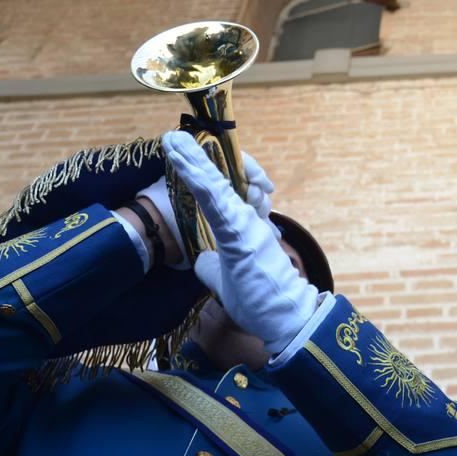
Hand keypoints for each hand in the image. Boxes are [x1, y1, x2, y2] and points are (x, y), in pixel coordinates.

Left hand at [162, 131, 320, 354]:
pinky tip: (181, 159)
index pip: (221, 193)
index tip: (183, 158)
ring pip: (216, 183)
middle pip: (223, 179)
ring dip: (192, 161)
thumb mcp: (225, 281)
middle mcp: (244, 219)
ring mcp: (242, 222)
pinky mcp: (238, 229)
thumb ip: (213, 266)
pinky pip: (214, 198)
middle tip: (173, 138)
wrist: (284, 317)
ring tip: (172, 144)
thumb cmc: (261, 301)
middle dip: (196, 157)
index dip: (205, 173)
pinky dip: (197, 177)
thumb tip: (202, 259)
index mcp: (240, 229)